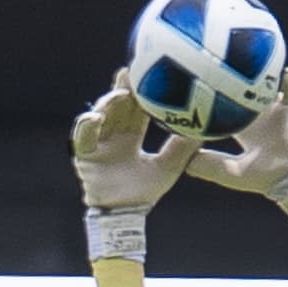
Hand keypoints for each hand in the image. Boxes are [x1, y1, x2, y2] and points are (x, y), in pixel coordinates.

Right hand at [72, 72, 195, 212]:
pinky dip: (87, 126)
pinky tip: (96, 118)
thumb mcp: (169, 167)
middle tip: (134, 70)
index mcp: (131, 136)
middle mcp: (113, 135)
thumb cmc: (144, 193)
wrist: (124, 216)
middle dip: (124, 87)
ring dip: (109, 103)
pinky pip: (82, 137)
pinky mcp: (84, 155)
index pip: (136, 108)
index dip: (142, 92)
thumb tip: (204, 128)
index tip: (151, 74)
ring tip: (121, 93)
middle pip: (118, 106)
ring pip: (101, 115)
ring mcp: (97, 143)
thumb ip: (183, 147)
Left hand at [187, 69, 287, 197]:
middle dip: (237, 75)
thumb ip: (208, 165)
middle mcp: (259, 115)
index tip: (200, 83)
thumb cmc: (263, 179)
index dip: (213, 96)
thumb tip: (183, 160)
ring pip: (267, 84)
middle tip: (223, 59)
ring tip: (251, 55)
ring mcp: (277, 110)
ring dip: (261, 72)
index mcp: (244, 127)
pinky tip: (282, 71)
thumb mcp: (230, 172)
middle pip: (245, 89)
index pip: (226, 106)